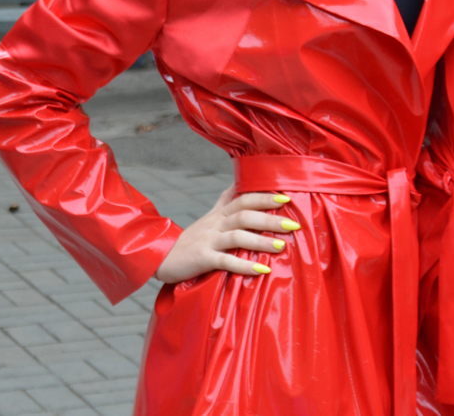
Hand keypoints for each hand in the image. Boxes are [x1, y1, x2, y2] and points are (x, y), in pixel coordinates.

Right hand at [153, 186, 297, 283]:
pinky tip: (262, 270)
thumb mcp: (209, 216)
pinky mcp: (202, 259)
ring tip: (281, 247)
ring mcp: (208, 241)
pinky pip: (225, 261)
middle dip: (270, 219)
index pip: (244, 199)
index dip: (265, 197)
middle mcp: (215, 224)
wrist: (161, 257)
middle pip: (245, 216)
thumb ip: (225, 200)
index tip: (287, 198)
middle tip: (293, 225)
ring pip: (237, 237)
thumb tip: (239, 182)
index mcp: (220, 214)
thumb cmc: (191, 238)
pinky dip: (244, 265)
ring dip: (261, 242)